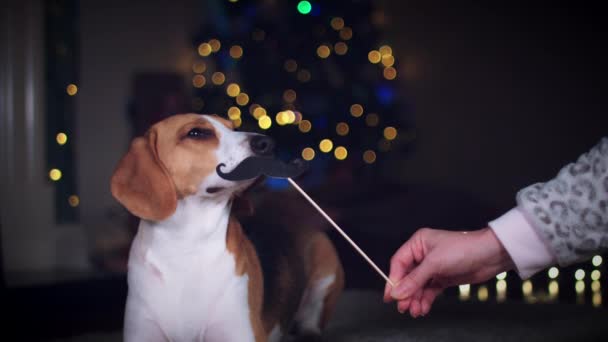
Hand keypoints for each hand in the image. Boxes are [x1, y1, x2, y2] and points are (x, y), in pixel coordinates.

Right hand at [383, 227, 513, 316]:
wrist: (489, 256)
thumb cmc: (463, 249)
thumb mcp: (434, 264)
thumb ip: (414, 280)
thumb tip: (397, 292)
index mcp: (418, 243)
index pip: (399, 262)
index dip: (393, 279)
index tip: (390, 296)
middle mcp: (423, 254)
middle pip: (407, 277)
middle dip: (405, 293)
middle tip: (403, 307)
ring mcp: (433, 267)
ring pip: (417, 286)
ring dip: (414, 299)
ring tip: (415, 311)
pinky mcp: (442, 278)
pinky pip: (428, 291)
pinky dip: (424, 300)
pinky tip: (423, 308)